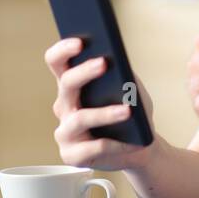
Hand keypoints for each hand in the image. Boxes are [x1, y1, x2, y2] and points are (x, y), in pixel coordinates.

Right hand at [45, 37, 157, 171]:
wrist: (141, 148)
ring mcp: (65, 132)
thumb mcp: (132, 90)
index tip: (80, 42)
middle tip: (104, 63)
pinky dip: (114, 144)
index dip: (63, 50)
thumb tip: (118, 63)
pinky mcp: (72, 156)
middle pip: (66, 84)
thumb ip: (124, 74)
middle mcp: (64, 106)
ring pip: (80, 118)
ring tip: (128, 111)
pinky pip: (92, 148)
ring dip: (105, 113)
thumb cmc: (134, 114)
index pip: (56, 62)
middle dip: (84, 72)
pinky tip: (130, 142)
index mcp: (72, 86)